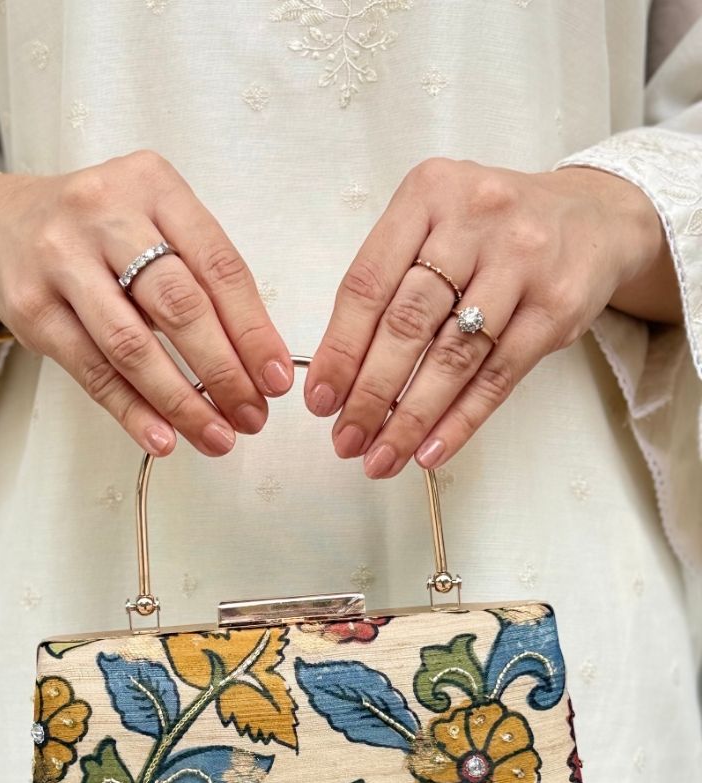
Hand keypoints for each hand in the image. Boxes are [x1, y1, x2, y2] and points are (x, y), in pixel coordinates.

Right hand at [0, 151, 293, 455]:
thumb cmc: (97, 233)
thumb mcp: (153, 224)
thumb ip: (201, 278)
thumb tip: (256, 363)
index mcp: (153, 185)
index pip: (219, 266)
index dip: (254, 331)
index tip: (276, 379)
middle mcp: (105, 213)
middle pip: (179, 305)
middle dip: (224, 371)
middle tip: (252, 415)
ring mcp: (61, 258)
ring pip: (132, 344)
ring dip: (181, 401)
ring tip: (216, 436)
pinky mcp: (31, 306)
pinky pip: (91, 370)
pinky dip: (131, 410)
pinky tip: (162, 437)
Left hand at [303, 157, 675, 476]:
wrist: (593, 218)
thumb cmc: (494, 231)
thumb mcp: (437, 224)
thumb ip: (390, 280)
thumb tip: (339, 374)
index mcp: (428, 194)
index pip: (368, 283)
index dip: (338, 349)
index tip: (319, 400)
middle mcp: (475, 221)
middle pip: (407, 323)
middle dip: (369, 393)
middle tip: (345, 440)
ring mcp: (521, 263)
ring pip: (452, 356)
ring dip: (410, 418)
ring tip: (381, 457)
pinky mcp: (556, 308)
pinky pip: (498, 377)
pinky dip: (460, 421)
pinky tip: (430, 451)